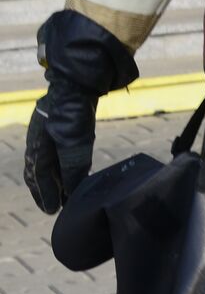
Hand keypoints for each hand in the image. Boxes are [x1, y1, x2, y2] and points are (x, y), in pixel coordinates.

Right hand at [24, 79, 98, 213]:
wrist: (77, 83)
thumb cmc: (72, 113)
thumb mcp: (74, 144)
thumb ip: (73, 167)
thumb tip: (73, 189)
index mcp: (37, 150)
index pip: (39, 178)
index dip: (46, 195)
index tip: (52, 210)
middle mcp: (37, 143)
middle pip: (37, 173)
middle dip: (44, 190)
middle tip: (52, 206)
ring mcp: (46, 134)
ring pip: (46, 163)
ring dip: (52, 179)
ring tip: (62, 192)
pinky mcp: (58, 127)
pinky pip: (54, 153)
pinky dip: (59, 165)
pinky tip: (69, 168)